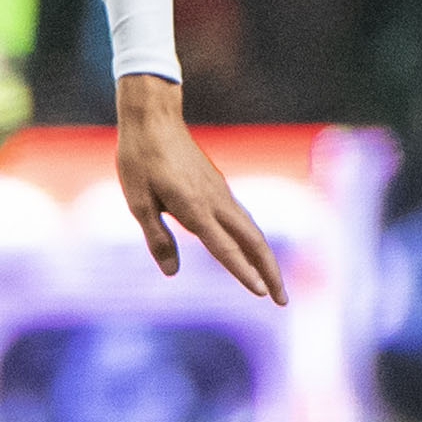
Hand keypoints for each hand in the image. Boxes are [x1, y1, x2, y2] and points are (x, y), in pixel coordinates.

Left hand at [113, 77, 283, 304]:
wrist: (154, 119)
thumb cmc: (140, 160)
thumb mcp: (137, 202)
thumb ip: (156, 238)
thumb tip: (172, 273)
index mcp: (194, 208)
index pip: (225, 247)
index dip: (243, 272)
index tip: (262, 294)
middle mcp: (215, 201)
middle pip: (253, 242)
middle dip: (270, 272)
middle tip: (283, 301)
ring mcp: (221, 193)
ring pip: (252, 230)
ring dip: (265, 258)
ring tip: (273, 284)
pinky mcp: (218, 187)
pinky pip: (243, 219)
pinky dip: (254, 241)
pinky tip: (253, 252)